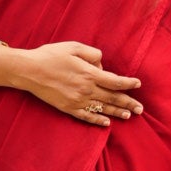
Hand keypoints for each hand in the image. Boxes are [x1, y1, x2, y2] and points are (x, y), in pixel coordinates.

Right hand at [0, 40, 142, 127]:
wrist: (29, 70)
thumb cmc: (51, 55)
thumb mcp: (74, 47)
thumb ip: (93, 54)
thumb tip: (102, 65)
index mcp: (89, 74)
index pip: (115, 81)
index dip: (128, 84)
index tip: (137, 84)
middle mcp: (86, 90)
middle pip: (113, 98)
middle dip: (129, 102)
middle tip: (141, 108)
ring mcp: (77, 101)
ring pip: (102, 108)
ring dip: (118, 112)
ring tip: (130, 115)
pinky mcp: (68, 108)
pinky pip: (87, 116)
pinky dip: (98, 120)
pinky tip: (107, 123)